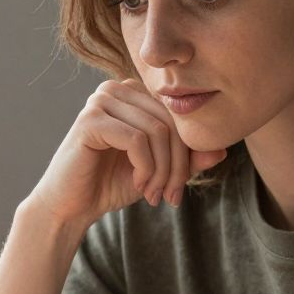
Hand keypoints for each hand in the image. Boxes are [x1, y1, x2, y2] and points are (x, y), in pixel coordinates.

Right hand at [27, 78, 227, 230]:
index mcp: (134, 93)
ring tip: (152, 193)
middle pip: (171, 122)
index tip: (177, 189)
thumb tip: (222, 151)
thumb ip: (187, 160)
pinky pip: (137, 140)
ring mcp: (101, 100)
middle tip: (169, 196)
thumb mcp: (158, 171)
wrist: (71, 205)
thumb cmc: (111, 184)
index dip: (186, 154)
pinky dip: (145, 168)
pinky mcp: (90, 119)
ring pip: (158, 131)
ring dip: (162, 171)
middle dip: (177, 165)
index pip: (178, 115)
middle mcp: (117, 88)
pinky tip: (137, 185)